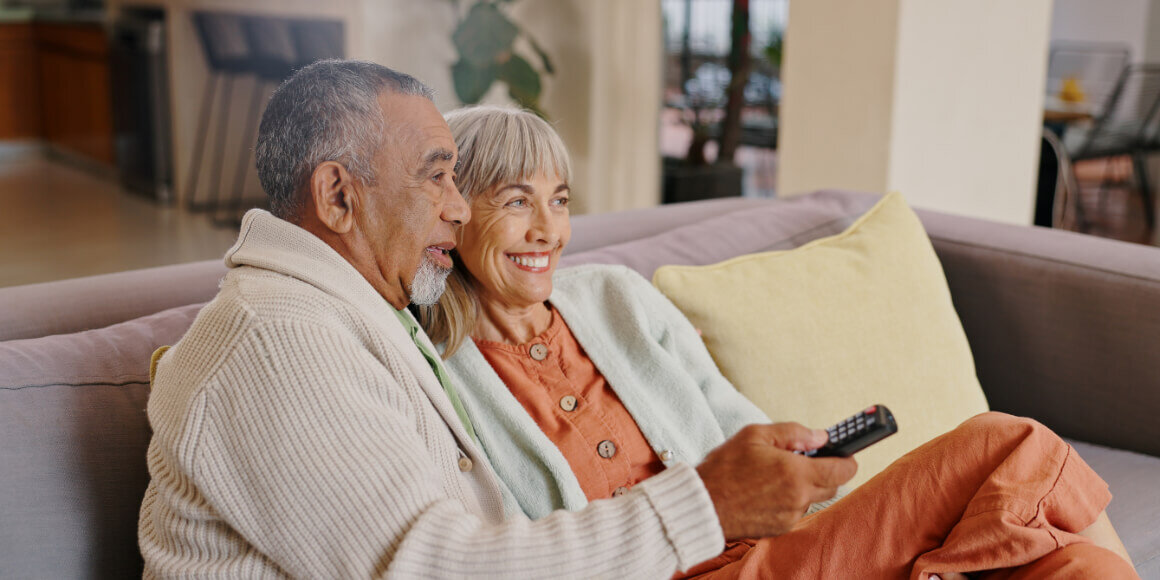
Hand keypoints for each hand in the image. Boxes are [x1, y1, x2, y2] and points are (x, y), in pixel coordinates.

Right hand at [696, 422, 856, 538]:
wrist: (702, 505)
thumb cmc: (724, 468)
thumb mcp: (754, 435)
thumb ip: (793, 432)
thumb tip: (820, 436)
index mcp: (796, 473)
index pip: (843, 470)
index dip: (846, 459)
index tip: (843, 452)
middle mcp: (799, 498)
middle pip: (832, 486)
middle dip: (825, 471)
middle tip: (806, 458)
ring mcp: (790, 516)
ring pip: (812, 498)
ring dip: (805, 485)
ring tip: (778, 473)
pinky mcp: (780, 528)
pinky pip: (795, 510)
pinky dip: (789, 499)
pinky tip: (767, 489)